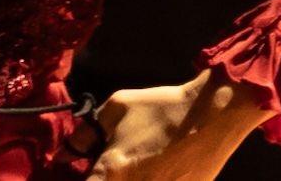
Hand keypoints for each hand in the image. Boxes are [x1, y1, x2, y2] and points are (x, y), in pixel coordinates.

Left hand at [84, 73, 264, 175]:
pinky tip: (164, 167)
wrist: (213, 115)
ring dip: (136, 177)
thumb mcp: (118, 108)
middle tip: (120, 164)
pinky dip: (160, 178)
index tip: (91, 172)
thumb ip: (87, 134)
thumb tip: (66, 153)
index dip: (84, 180)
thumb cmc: (163, 108)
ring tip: (147, 161)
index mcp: (111, 171)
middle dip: (110, 177)